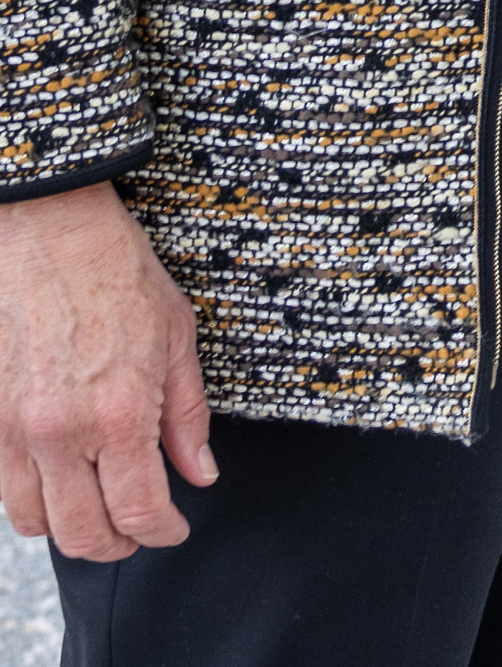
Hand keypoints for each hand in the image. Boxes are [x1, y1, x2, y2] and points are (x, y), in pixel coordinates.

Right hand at [0, 185, 213, 559]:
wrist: (50, 236)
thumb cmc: (119, 276)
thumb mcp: (178, 338)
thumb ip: (187, 416)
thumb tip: (199, 473)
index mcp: (119, 415)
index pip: (138, 510)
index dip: (161, 532)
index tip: (174, 530)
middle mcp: (61, 435)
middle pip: (81, 534)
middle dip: (116, 546)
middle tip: (139, 534)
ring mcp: (15, 432)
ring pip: (34, 522)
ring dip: (70, 529)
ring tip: (100, 513)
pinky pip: (4, 490)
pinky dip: (34, 501)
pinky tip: (61, 482)